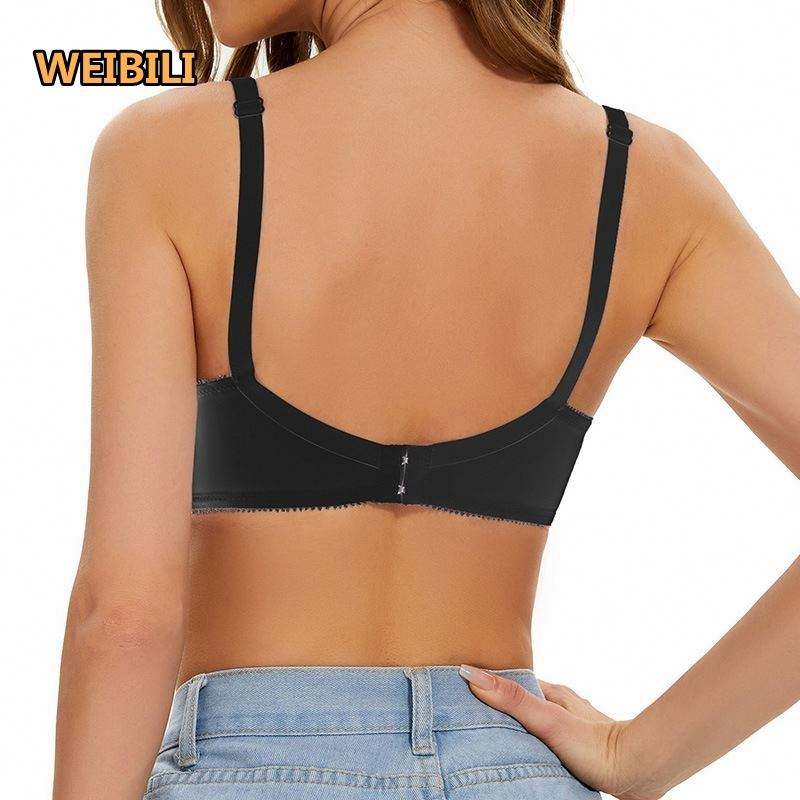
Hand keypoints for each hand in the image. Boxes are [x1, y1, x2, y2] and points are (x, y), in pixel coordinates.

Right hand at [459, 665, 657, 799]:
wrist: (638, 770)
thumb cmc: (595, 745)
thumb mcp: (547, 720)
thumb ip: (512, 699)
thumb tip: (472, 674)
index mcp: (554, 693)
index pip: (513, 685)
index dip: (491, 688)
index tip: (467, 693)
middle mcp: (563, 706)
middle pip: (525, 705)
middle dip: (505, 712)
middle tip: (479, 722)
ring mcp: (574, 728)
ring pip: (539, 725)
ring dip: (522, 732)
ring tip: (500, 743)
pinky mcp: (582, 750)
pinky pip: (551, 744)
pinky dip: (538, 747)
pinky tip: (532, 759)